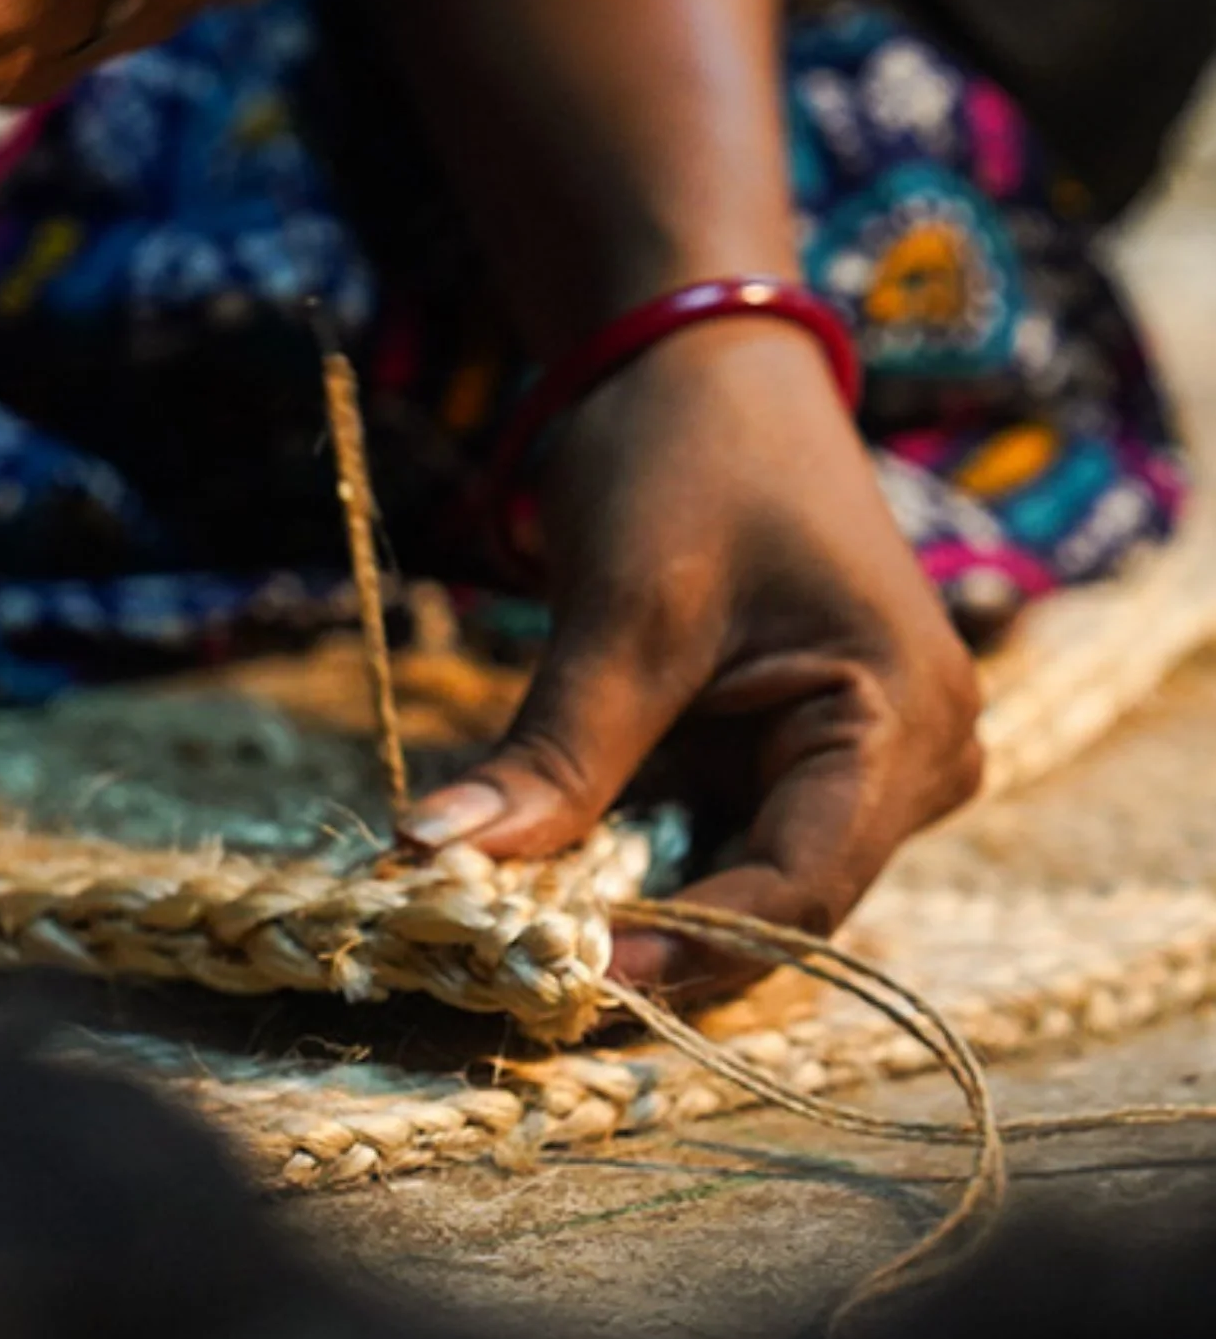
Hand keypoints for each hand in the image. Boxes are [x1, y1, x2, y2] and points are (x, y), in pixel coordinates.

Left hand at [403, 324, 983, 1002]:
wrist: (697, 367)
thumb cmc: (688, 457)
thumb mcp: (625, 612)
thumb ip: (550, 753)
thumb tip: (434, 859)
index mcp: (904, 725)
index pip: (800, 890)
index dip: (684, 944)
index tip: (563, 970)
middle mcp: (902, 768)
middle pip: (769, 905)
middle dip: (642, 933)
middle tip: (510, 967)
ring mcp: (847, 771)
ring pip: (726, 882)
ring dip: (623, 903)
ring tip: (508, 928)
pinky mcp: (781, 762)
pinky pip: (702, 841)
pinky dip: (621, 859)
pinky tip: (539, 875)